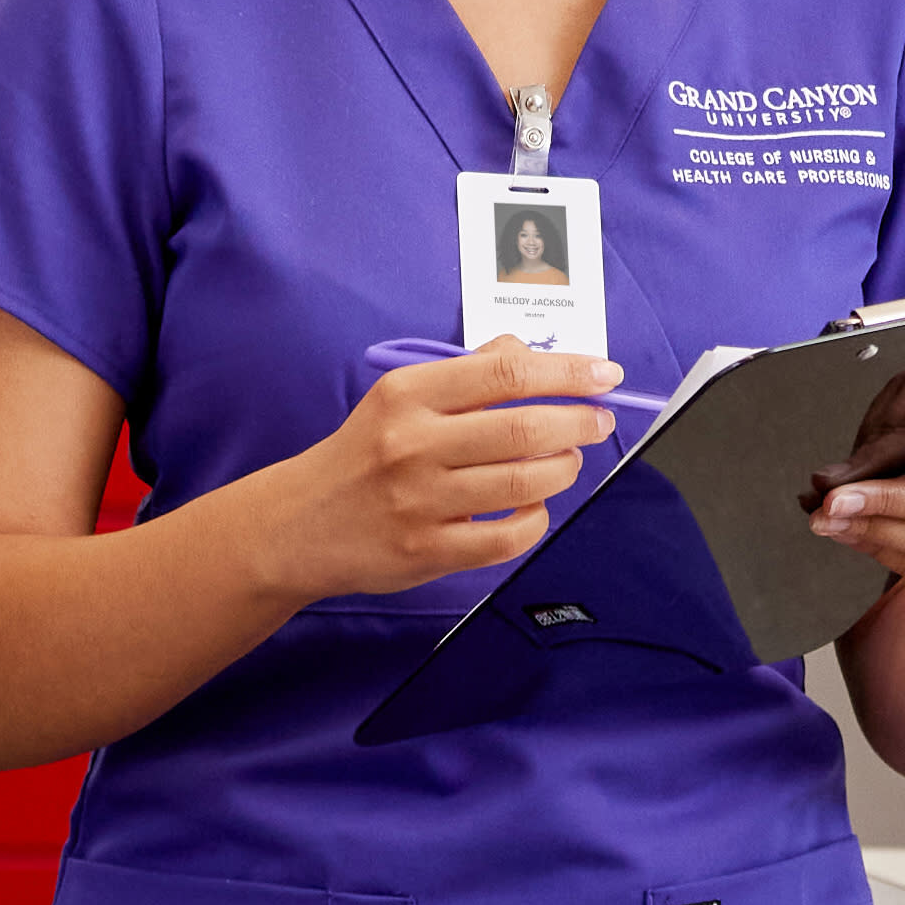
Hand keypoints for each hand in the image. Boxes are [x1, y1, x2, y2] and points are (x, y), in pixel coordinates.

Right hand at [265, 344, 620, 600]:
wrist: (299, 524)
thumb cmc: (363, 454)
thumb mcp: (399, 397)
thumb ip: (467, 372)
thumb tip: (532, 354)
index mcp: (408, 394)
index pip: (505, 373)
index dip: (567, 373)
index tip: (604, 375)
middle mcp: (414, 444)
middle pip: (525, 428)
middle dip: (579, 423)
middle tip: (597, 422)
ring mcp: (421, 501)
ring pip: (526, 484)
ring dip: (563, 470)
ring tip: (566, 462)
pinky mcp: (428, 551)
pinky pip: (509, 538)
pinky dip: (536, 520)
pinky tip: (534, 507)